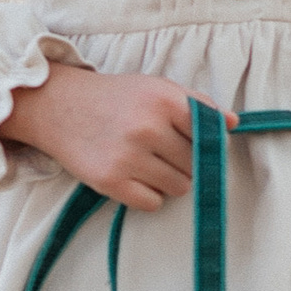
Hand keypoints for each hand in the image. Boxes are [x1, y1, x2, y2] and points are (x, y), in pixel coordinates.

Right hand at [3, 65, 209, 210]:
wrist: (57, 106)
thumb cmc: (114, 98)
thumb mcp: (155, 87)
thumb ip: (196, 104)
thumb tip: (233, 123)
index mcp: (164, 100)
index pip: (210, 135)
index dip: (208, 142)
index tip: (199, 143)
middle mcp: (147, 128)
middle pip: (197, 165)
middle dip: (186, 162)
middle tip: (164, 151)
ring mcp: (127, 157)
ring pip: (179, 187)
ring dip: (170, 180)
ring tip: (148, 163)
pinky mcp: (110, 181)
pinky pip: (153, 203)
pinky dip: (148, 194)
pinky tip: (134, 176)